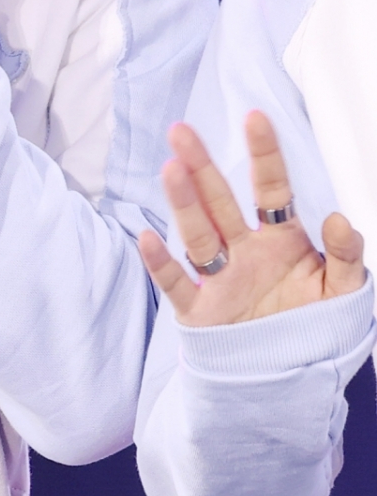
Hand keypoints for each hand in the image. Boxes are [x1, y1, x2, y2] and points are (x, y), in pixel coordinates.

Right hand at [138, 111, 364, 325]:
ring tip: (171, 170)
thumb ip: (346, 256)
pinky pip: (177, 284)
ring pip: (198, 234)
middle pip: (219, 201)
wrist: (290, 376)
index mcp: (281, 240)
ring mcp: (220, 278)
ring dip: (184, 202)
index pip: (271, 188)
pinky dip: (161, 264)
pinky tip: (148, 239)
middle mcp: (245, 251)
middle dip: (202, 165)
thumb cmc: (314, 326)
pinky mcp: (201, 312)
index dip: (264, 154)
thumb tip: (338, 220)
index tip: (256, 118)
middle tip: (182, 131)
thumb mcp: (343, 291)